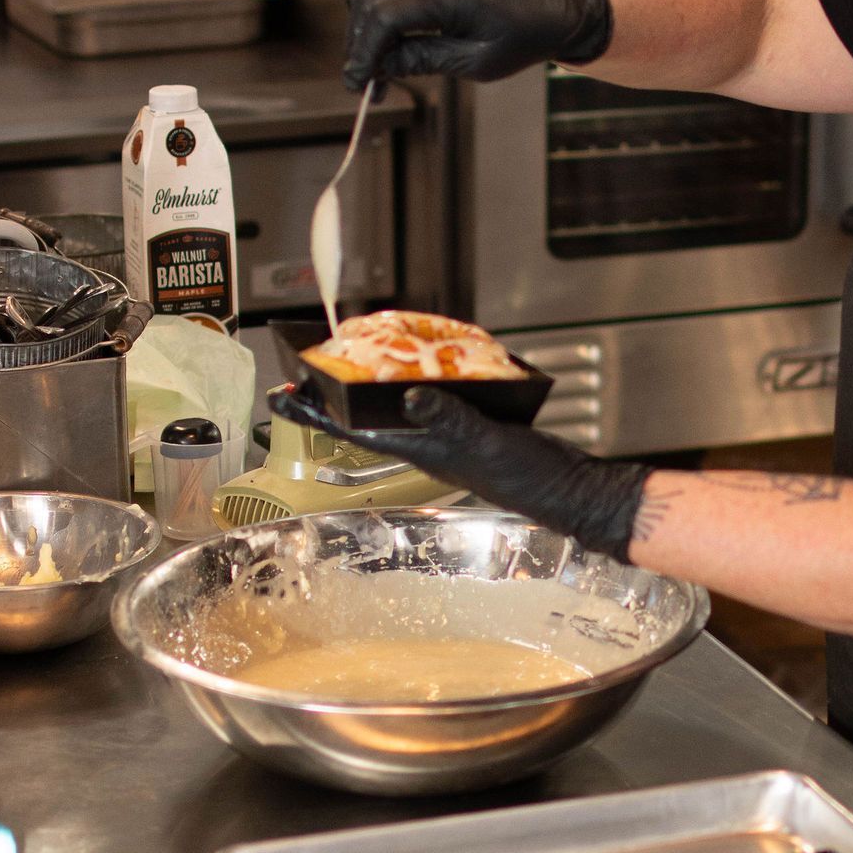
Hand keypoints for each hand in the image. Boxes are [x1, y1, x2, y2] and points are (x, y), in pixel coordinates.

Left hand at [270, 384, 648, 563]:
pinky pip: (432, 403)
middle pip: (366, 416)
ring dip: (372, 389)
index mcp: (421, 448)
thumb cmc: (531, 477)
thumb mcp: (486, 442)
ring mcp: (447, 438)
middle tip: (305, 370)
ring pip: (397, 410)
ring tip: (351, 362)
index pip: (354, 428)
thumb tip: (408, 397)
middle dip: (334, 396)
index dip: (316, 412)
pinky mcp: (471, 430)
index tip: (282, 396)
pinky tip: (425, 367)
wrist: (571, 490)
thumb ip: (448, 418)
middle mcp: (427, 444)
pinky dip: (420, 383)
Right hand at [343, 0, 612, 90]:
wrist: (545, 7)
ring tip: (374, 54)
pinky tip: (367, 3)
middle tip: (370, 80)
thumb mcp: (477, 62)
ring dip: (360, 16)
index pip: (385, 15)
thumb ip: (427, 59)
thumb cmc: (518, 38)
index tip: (358, 83)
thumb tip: (382, 64)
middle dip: (360, 41)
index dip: (364, 51)